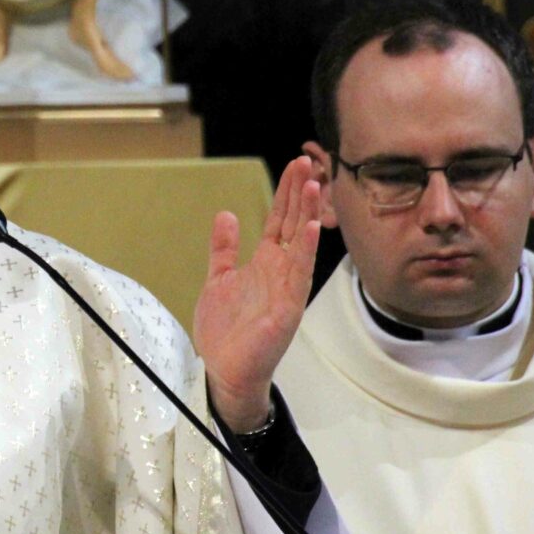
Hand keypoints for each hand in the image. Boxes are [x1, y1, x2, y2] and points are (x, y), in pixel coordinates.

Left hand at [193, 156, 322, 432]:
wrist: (225, 371)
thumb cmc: (225, 332)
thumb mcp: (218, 279)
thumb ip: (224, 248)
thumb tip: (228, 214)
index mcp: (265, 264)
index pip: (280, 220)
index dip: (287, 193)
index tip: (295, 166)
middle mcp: (280, 272)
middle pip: (294, 224)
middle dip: (300, 194)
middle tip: (307, 162)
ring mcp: (287, 289)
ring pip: (301, 244)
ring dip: (309, 215)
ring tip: (314, 185)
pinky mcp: (287, 308)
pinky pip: (299, 275)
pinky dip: (305, 251)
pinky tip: (311, 228)